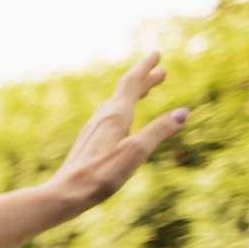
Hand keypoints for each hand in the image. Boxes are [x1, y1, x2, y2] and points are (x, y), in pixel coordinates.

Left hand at [47, 52, 187, 215]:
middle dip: (144, 80)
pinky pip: (108, 118)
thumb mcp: (136, 151)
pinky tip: (117, 120)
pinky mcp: (88, 144)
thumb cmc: (101, 174)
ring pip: (115, 105)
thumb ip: (159, 130)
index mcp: (114, 115)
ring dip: (132, 95)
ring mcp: (93, 131)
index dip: (145, 68)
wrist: (65, 193)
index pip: (131, 83)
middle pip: (125, 93)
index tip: (156, 54)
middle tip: (161, 71)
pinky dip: (121, 110)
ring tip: (144, 91)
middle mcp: (101, 119)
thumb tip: (183, 113)